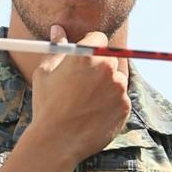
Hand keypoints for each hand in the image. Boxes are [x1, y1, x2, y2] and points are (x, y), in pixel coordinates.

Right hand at [24, 24, 130, 170]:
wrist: (57, 142)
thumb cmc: (47, 105)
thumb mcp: (45, 73)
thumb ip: (57, 48)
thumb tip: (58, 29)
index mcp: (85, 56)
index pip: (99, 38)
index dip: (91, 47)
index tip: (86, 57)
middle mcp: (106, 68)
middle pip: (111, 57)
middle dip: (101, 65)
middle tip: (86, 82)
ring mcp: (119, 88)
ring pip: (117, 79)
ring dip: (107, 85)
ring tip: (87, 101)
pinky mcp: (125, 107)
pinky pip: (121, 98)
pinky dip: (112, 103)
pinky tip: (94, 113)